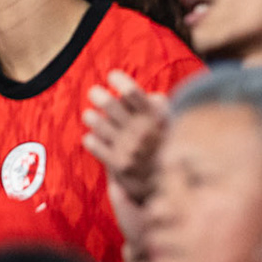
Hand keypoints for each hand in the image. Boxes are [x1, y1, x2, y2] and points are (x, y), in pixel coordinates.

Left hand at [82, 71, 169, 204]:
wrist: (170, 185)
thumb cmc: (168, 148)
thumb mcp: (172, 126)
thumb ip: (160, 109)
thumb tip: (151, 96)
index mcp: (155, 118)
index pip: (132, 93)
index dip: (120, 81)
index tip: (112, 76)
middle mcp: (140, 132)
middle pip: (111, 106)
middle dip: (99, 96)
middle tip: (94, 92)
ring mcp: (128, 149)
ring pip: (100, 124)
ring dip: (92, 118)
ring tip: (89, 115)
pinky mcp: (118, 165)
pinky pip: (96, 146)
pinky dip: (91, 140)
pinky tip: (91, 137)